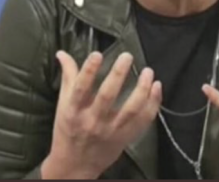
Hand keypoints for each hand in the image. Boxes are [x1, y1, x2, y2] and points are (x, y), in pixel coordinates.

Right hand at [41, 51, 161, 178]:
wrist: (75, 165)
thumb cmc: (68, 130)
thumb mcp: (63, 105)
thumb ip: (68, 77)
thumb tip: (62, 53)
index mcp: (74, 111)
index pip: (80, 88)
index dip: (88, 71)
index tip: (97, 54)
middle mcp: (92, 121)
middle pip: (107, 96)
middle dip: (118, 75)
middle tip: (127, 56)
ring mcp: (111, 130)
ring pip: (130, 109)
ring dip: (142, 89)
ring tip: (148, 72)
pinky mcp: (125, 137)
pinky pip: (143, 120)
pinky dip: (153, 104)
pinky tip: (157, 88)